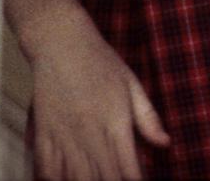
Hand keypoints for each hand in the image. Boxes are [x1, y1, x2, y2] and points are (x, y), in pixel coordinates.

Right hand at [25, 6, 172, 180]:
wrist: (61, 42)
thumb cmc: (101, 62)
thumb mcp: (132, 85)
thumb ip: (148, 118)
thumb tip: (166, 143)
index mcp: (115, 122)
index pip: (128, 167)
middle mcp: (89, 132)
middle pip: (101, 178)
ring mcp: (64, 135)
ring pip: (73, 177)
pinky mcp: (43, 134)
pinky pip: (46, 167)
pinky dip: (54, 178)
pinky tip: (62, 180)